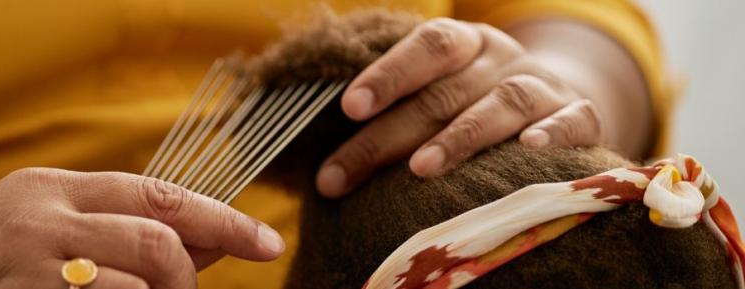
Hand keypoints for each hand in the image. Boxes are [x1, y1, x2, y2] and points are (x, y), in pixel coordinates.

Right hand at [0, 169, 283, 288]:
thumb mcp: (53, 222)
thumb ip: (127, 227)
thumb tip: (218, 240)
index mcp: (54, 187)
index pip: (158, 194)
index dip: (222, 219)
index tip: (266, 243)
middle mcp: (41, 219)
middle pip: (155, 241)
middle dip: (186, 275)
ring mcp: (27, 268)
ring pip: (132, 287)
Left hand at [317, 18, 603, 196]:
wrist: (557, 105)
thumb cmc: (475, 105)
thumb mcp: (440, 93)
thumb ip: (396, 112)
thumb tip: (328, 163)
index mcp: (464, 44)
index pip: (427, 46)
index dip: (388, 74)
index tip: (350, 108)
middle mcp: (502, 59)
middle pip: (443, 92)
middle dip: (388, 135)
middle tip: (342, 174)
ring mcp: (543, 86)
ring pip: (501, 105)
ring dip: (459, 136)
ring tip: (421, 168)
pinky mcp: (581, 117)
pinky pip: (571, 121)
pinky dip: (552, 134)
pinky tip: (528, 149)